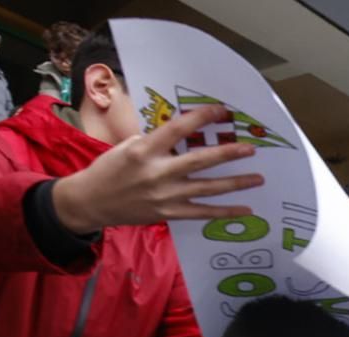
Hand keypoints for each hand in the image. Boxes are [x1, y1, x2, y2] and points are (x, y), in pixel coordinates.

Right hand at [50, 107, 263, 234]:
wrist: (91, 202)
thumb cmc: (109, 169)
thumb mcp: (127, 146)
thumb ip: (156, 140)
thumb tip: (184, 132)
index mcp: (144, 150)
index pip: (178, 129)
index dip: (201, 118)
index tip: (221, 111)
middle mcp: (157, 173)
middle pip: (199, 161)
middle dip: (227, 154)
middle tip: (251, 148)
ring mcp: (165, 196)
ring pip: (207, 189)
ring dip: (235, 183)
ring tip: (258, 178)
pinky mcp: (168, 213)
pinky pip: (203, 212)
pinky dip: (225, 212)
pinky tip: (245, 209)